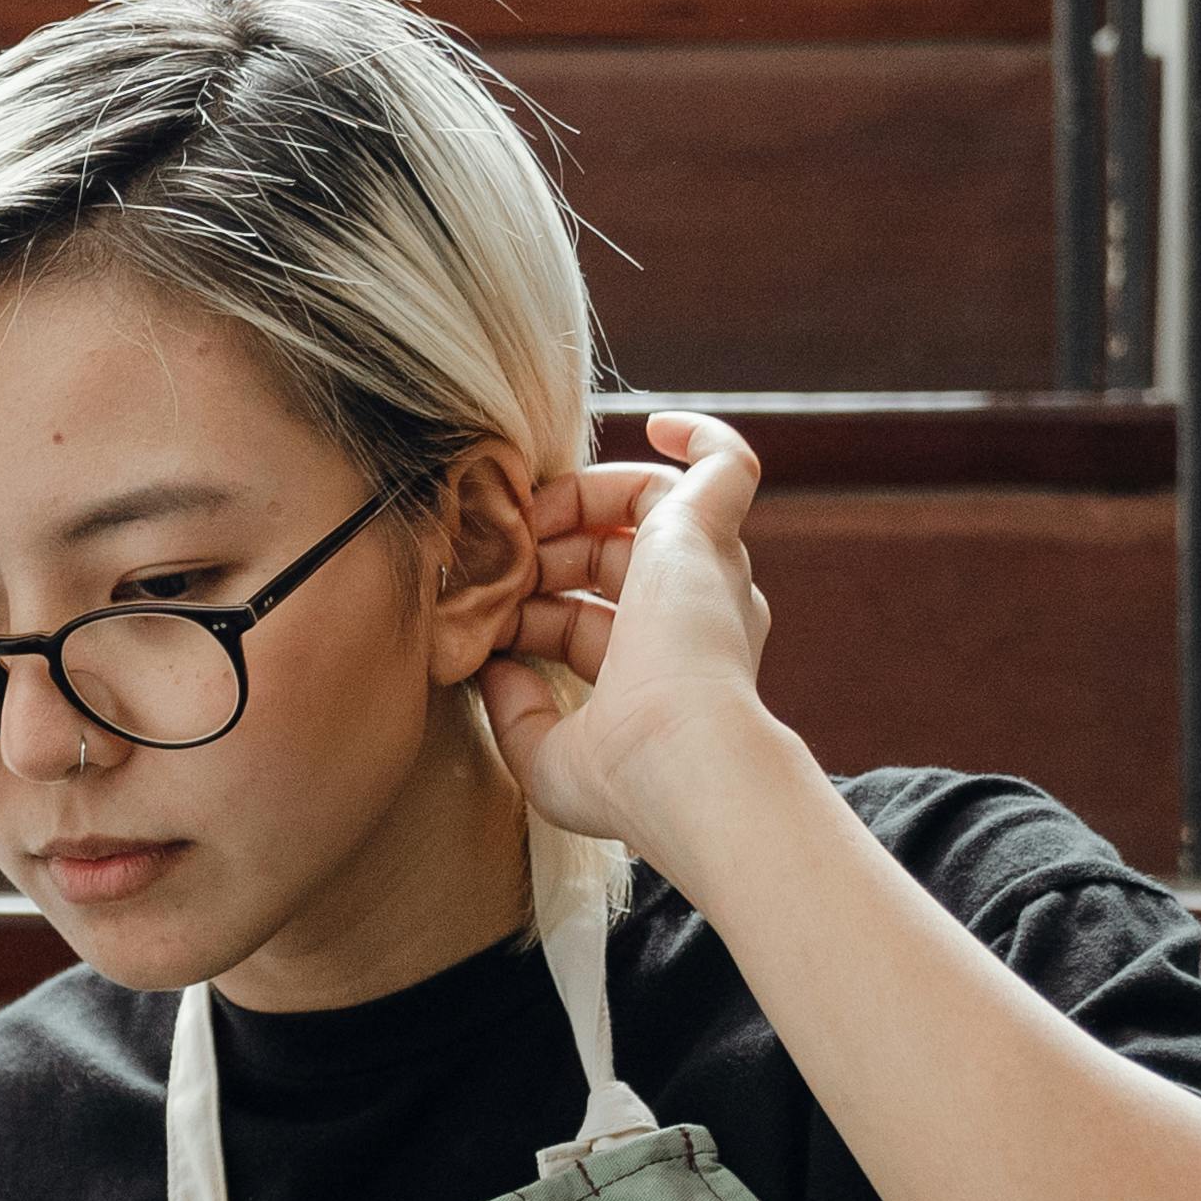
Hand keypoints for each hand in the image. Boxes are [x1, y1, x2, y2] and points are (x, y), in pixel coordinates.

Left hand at [480, 409, 776, 843]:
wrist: (686, 763)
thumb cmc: (629, 776)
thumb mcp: (549, 759)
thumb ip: (517, 715)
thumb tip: (493, 670)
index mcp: (656, 672)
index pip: (579, 621)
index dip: (523, 613)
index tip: (474, 617)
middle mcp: (690, 619)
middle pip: (604, 560)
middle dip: (536, 554)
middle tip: (482, 555)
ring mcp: (703, 575)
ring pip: (642, 509)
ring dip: (573, 503)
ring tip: (519, 511)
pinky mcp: (709, 534)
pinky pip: (726, 466)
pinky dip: (700, 437)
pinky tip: (660, 424)